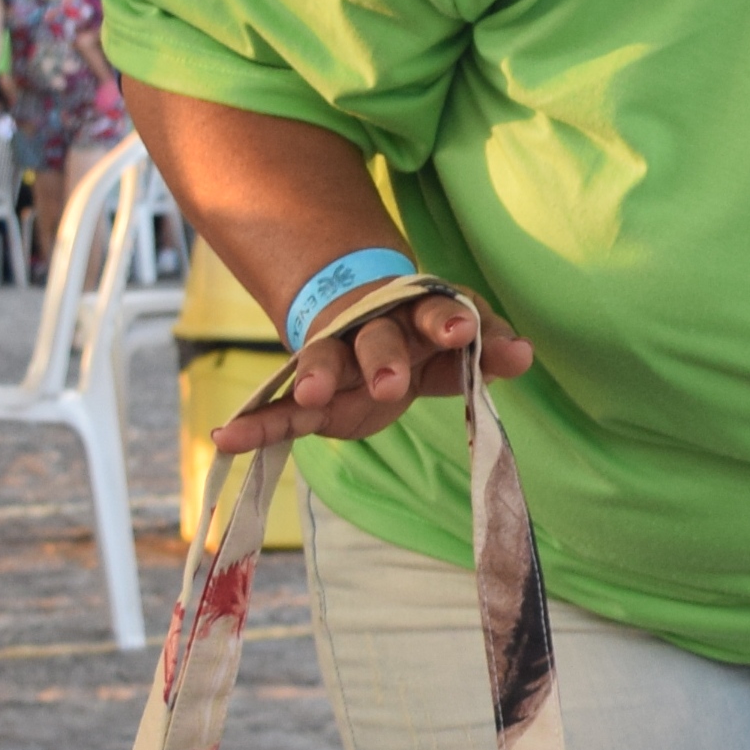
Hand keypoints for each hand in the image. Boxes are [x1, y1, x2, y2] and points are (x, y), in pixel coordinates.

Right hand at [211, 289, 533, 452]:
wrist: (365, 318)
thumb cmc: (426, 333)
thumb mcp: (460, 338)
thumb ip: (491, 347)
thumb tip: (524, 354)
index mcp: (419, 312)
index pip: (437, 312)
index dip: (448, 323)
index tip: (462, 334)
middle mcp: (373, 328)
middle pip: (376, 338)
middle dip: (383, 358)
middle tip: (392, 382)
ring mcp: (337, 356)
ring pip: (325, 360)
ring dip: (316, 375)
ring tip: (310, 395)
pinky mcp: (311, 391)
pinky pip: (280, 406)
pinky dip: (254, 422)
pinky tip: (224, 437)